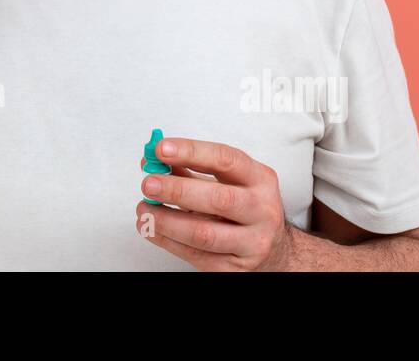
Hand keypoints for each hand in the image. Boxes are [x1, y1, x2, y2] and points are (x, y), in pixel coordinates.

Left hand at [135, 137, 293, 270]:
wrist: (274, 251)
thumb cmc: (244, 209)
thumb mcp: (228, 182)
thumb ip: (190, 169)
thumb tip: (151, 160)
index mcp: (260, 179)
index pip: (225, 159)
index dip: (191, 152)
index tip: (160, 149)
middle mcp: (262, 211)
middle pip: (218, 199)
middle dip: (177, 190)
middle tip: (149, 184)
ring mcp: (252, 243)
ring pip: (203, 233)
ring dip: (166, 220)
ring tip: (144, 209)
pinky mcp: (235, 270)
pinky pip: (196, 256)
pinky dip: (168, 241)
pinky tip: (152, 228)